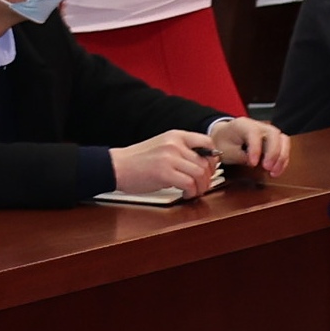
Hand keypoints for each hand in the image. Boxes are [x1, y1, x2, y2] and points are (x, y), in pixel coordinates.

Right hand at [107, 132, 222, 201]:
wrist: (117, 166)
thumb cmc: (137, 161)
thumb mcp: (162, 147)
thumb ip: (181, 150)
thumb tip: (202, 162)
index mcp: (175, 136)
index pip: (207, 143)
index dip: (213, 159)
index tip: (209, 169)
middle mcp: (174, 144)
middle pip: (205, 162)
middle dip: (208, 178)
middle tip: (202, 186)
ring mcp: (169, 158)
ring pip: (200, 174)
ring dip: (201, 187)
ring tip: (193, 192)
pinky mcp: (164, 173)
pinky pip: (189, 184)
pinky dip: (191, 192)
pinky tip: (185, 194)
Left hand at [204, 118, 289, 180]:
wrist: (222, 137)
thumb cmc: (223, 142)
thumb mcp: (226, 151)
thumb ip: (240, 156)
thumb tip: (254, 163)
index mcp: (243, 124)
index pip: (254, 133)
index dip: (256, 148)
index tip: (253, 163)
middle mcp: (258, 125)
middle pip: (273, 134)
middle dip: (273, 152)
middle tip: (267, 168)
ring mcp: (267, 131)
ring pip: (282, 140)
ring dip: (281, 157)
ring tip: (274, 172)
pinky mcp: (272, 140)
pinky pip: (283, 146)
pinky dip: (282, 159)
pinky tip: (277, 170)